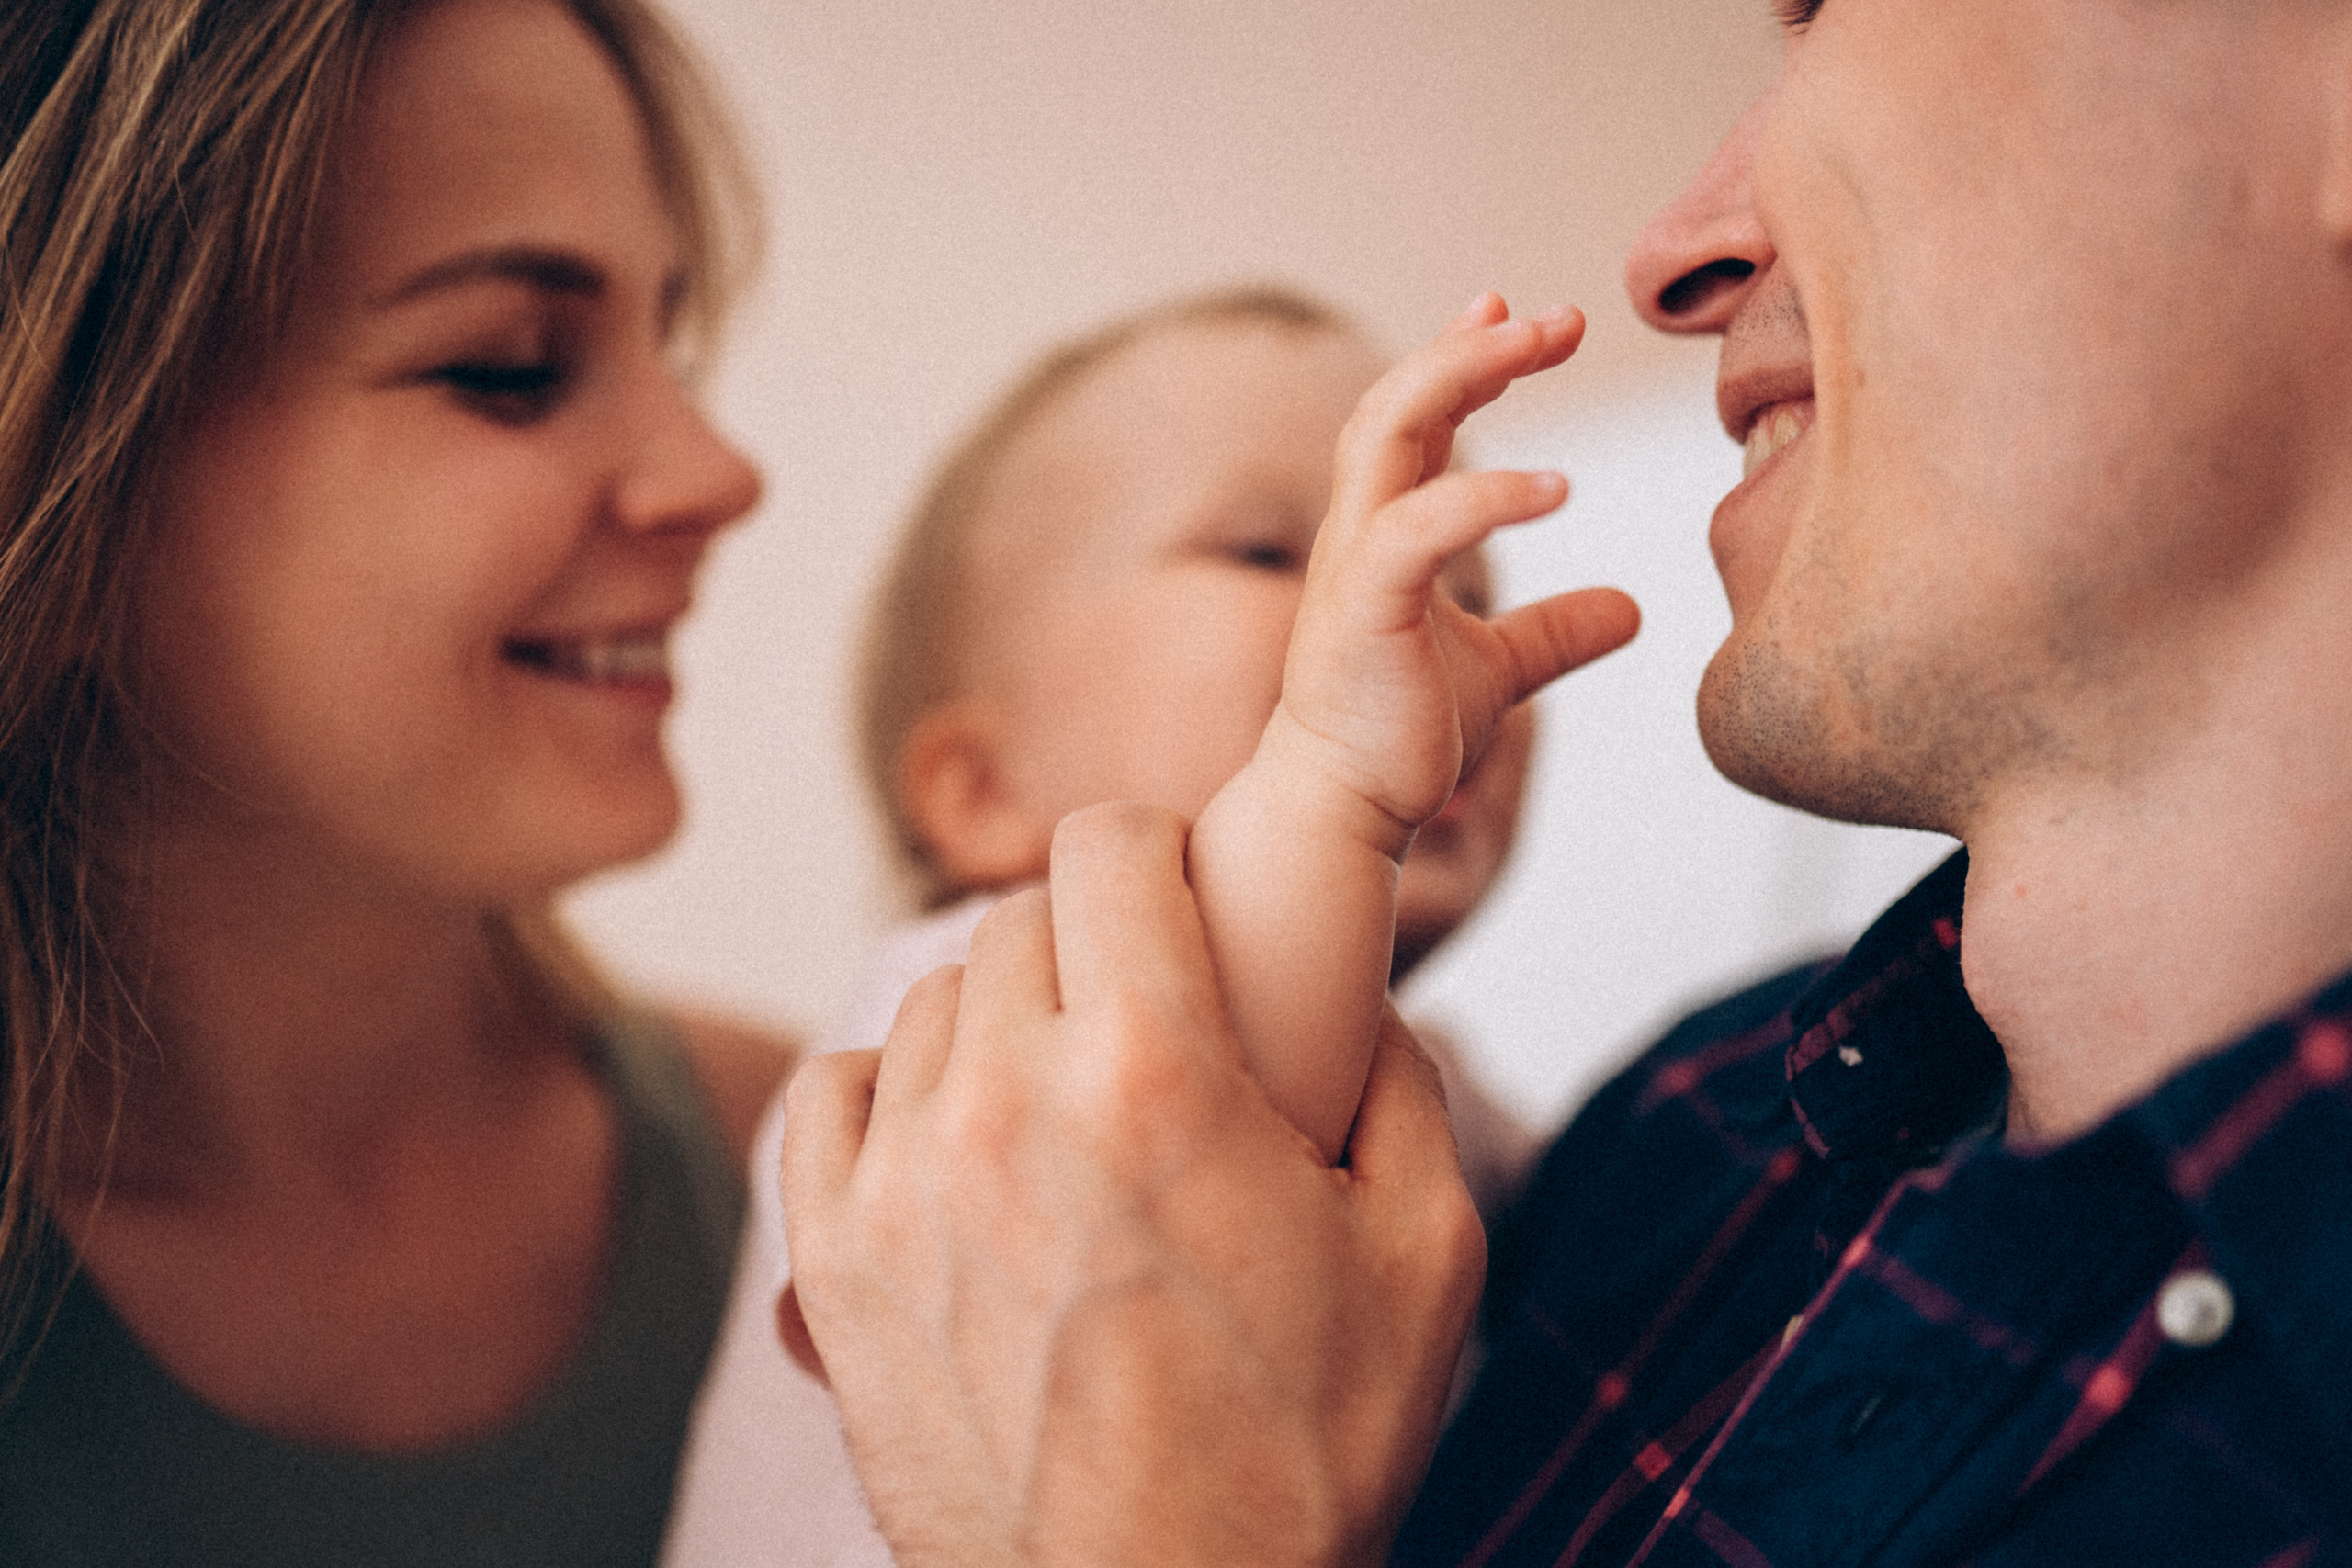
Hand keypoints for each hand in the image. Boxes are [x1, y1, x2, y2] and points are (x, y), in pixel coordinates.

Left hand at [779, 803, 1487, 1567]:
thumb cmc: (1292, 1458)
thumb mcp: (1425, 1259)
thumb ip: (1402, 1090)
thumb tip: (1365, 1009)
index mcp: (1157, 1075)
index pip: (1106, 844)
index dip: (1155, 852)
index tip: (1177, 897)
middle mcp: (1009, 1102)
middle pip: (1016, 920)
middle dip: (1089, 948)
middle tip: (1140, 1025)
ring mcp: (904, 1181)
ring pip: (930, 1003)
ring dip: (998, 1025)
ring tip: (1060, 1107)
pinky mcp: (833, 1262)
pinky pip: (833, 1093)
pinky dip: (890, 1093)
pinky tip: (956, 1144)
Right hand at [1269, 291, 1639, 856]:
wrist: (1343, 810)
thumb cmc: (1400, 734)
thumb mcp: (1500, 669)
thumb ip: (1556, 632)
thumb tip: (1631, 609)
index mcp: (1384, 531)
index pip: (1414, 417)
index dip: (1463, 357)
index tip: (1524, 316)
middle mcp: (1360, 530)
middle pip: (1398, 400)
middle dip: (1472, 345)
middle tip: (1559, 318)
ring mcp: (1354, 563)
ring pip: (1389, 431)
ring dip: (1461, 373)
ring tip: (1540, 341)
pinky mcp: (1363, 608)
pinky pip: (1418, 528)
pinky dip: (1484, 495)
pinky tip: (1558, 488)